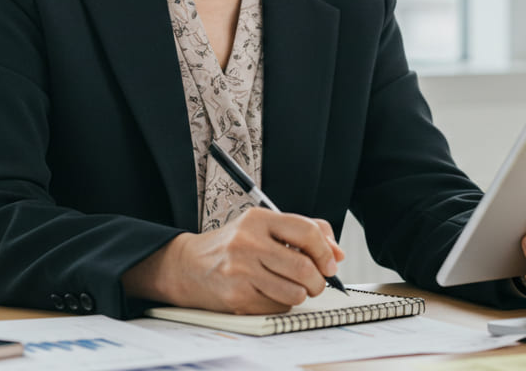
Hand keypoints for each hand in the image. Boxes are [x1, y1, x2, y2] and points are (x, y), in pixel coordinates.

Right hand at [124, 207, 345, 313]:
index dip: (325, 251)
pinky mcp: (237, 297)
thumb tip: (337, 253)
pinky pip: (277, 306)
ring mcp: (241, 271)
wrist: (188, 266)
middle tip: (315, 282)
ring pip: (294, 292)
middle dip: (318, 281)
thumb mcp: (262, 226)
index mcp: (257, 219)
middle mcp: (248, 243)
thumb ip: (302, 232)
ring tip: (292, 288)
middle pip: (304, 268)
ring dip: (301, 294)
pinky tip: (269, 293)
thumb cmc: (232, 246)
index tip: (331, 263)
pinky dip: (281, 303)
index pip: (306, 232)